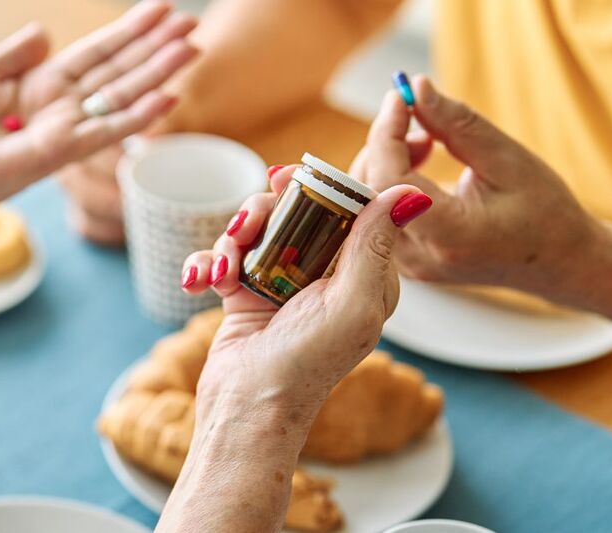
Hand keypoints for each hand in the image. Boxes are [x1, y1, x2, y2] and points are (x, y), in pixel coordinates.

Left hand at [0, 1, 196, 241]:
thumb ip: (14, 55)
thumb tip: (45, 32)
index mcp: (39, 86)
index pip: (94, 54)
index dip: (127, 32)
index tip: (161, 10)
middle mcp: (59, 108)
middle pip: (117, 71)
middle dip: (154, 48)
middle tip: (191, 25)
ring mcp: (63, 131)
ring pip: (121, 97)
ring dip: (158, 73)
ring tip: (191, 48)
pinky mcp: (59, 152)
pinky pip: (106, 131)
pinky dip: (139, 115)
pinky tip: (169, 97)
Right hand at [181, 166, 431, 419]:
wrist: (248, 408)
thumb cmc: (307, 364)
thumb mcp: (353, 303)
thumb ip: (376, 245)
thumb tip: (409, 191)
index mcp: (363, 273)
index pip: (349, 208)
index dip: (319, 187)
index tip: (289, 179)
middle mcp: (323, 273)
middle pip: (294, 209)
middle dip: (262, 211)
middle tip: (246, 226)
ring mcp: (281, 280)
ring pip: (254, 227)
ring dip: (231, 239)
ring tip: (225, 267)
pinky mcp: (246, 291)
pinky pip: (224, 256)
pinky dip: (208, 263)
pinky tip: (202, 282)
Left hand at [350, 76, 599, 294]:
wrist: (557, 262)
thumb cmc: (543, 211)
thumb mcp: (507, 159)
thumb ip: (457, 124)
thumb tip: (415, 88)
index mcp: (450, 235)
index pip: (389, 182)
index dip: (386, 135)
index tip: (400, 99)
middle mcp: (420, 258)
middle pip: (369, 192)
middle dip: (383, 145)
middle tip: (420, 121)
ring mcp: (409, 265)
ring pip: (367, 203)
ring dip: (386, 160)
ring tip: (429, 143)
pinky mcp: (406, 261)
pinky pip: (377, 213)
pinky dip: (390, 179)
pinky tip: (421, 164)